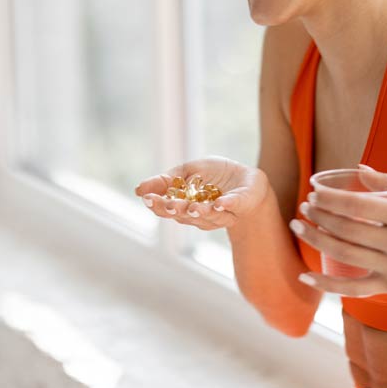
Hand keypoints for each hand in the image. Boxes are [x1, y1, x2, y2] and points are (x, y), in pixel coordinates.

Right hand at [134, 156, 266, 230]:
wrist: (248, 179)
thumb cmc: (215, 175)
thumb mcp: (188, 171)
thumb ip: (166, 180)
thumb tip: (138, 189)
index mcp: (186, 206)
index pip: (168, 208)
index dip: (158, 205)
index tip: (147, 198)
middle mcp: (201, 214)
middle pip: (186, 215)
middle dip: (177, 210)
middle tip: (168, 205)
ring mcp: (221, 213)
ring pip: (208, 216)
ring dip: (199, 212)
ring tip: (192, 207)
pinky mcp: (240, 205)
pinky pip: (233, 206)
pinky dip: (226, 206)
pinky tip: (219, 204)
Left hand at [290, 165, 386, 296]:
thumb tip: (357, 170)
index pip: (357, 205)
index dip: (330, 199)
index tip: (314, 193)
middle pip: (346, 229)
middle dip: (319, 217)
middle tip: (304, 207)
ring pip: (344, 255)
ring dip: (317, 240)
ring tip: (300, 227)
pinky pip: (352, 289)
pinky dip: (326, 285)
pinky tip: (305, 277)